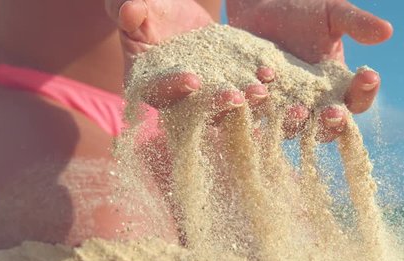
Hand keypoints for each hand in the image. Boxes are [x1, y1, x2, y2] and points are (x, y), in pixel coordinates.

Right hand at [105, 0, 270, 118]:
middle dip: (218, 102)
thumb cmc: (148, 11)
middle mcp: (180, 99)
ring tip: (262, 90)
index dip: (175, 87)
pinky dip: (260, 84)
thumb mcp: (138, 9)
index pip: (161, 91)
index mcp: (150, 86)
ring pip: (227, 103)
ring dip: (246, 100)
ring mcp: (207, 93)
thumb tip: (129, 10)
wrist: (174, 14)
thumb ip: (132, 14)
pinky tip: (274, 76)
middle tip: (237, 96)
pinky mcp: (229, 81)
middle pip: (199, 106)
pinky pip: (245, 86)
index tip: (192, 79)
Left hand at [228, 0, 392, 139]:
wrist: (260, 4)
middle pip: (328, 126)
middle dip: (332, 121)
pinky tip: (260, 108)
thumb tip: (387, 31)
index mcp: (338, 89)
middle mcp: (313, 106)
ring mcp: (283, 109)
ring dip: (296, 122)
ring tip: (296, 109)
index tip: (369, 75)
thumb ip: (357, 23)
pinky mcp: (255, 105)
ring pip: (293, 127)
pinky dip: (258, 115)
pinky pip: (257, 117)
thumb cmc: (303, 9)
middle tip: (333, 112)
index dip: (365, 90)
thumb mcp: (333, 13)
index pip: (358, 99)